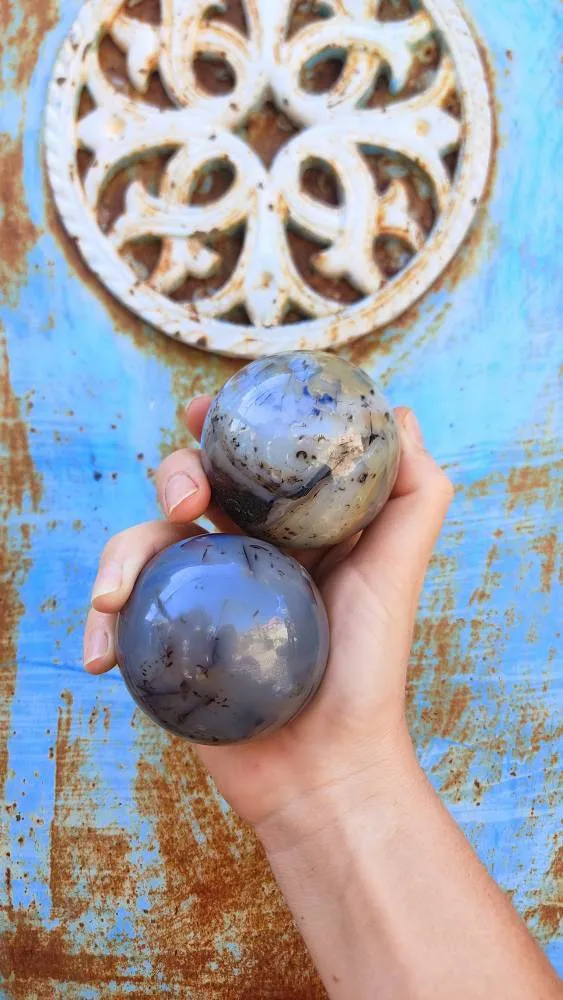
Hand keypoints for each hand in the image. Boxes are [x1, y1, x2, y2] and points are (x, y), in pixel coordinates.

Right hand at [84, 399, 452, 833]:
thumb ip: (414, 493)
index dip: (220, 428)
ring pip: (142, 545)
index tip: (203, 411)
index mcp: (288, 530)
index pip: (246, 462)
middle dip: (171, 476)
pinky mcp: (168, 642)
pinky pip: (120, 615)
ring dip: (118, 556)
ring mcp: (201, 597)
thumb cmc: (370, 669)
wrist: (328, 767)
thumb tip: (400, 414)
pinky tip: (99, 654)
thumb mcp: (398, 570)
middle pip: (186, 488)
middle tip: (185, 504)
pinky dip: (100, 626)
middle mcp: (242, 554)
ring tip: (114, 594)